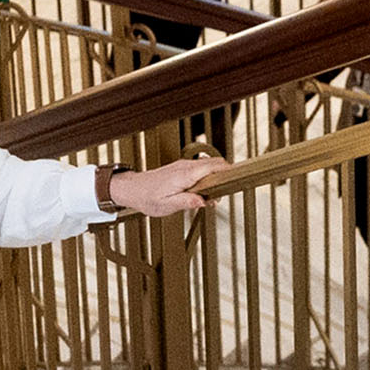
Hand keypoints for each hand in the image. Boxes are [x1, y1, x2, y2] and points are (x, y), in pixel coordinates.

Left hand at [111, 157, 227, 216]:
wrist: (133, 189)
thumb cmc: (147, 198)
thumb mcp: (167, 206)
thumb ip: (187, 202)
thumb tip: (204, 201)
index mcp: (185, 175)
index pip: (213, 166)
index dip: (228, 172)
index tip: (236, 180)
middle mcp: (186, 166)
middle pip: (215, 163)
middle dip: (224, 175)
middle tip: (223, 194)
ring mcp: (184, 165)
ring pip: (209, 164)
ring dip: (216, 177)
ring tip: (212, 196)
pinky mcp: (182, 168)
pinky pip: (201, 168)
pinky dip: (208, 176)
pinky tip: (203, 191)